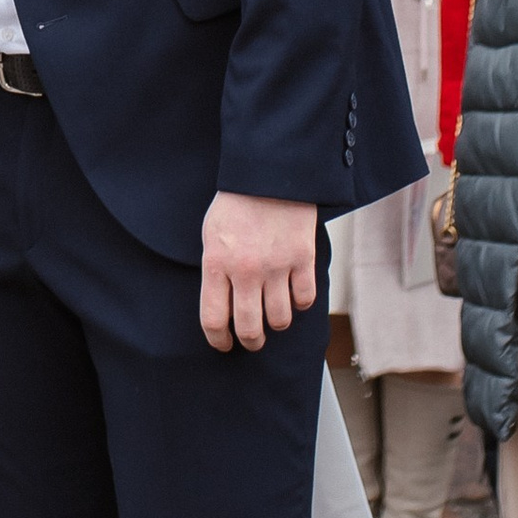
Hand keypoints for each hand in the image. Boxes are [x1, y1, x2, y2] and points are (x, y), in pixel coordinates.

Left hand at [199, 191, 317, 352]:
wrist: (270, 172)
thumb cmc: (237, 203)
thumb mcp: (212, 234)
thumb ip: (215, 269)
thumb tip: (222, 305)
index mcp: (216, 263)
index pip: (213, 318)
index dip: (218, 340)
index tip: (224, 344)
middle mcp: (246, 270)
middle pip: (249, 328)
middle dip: (251, 341)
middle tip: (253, 339)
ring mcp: (276, 265)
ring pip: (280, 320)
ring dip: (277, 323)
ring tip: (274, 316)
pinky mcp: (303, 258)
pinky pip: (305, 299)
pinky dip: (300, 303)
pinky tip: (294, 294)